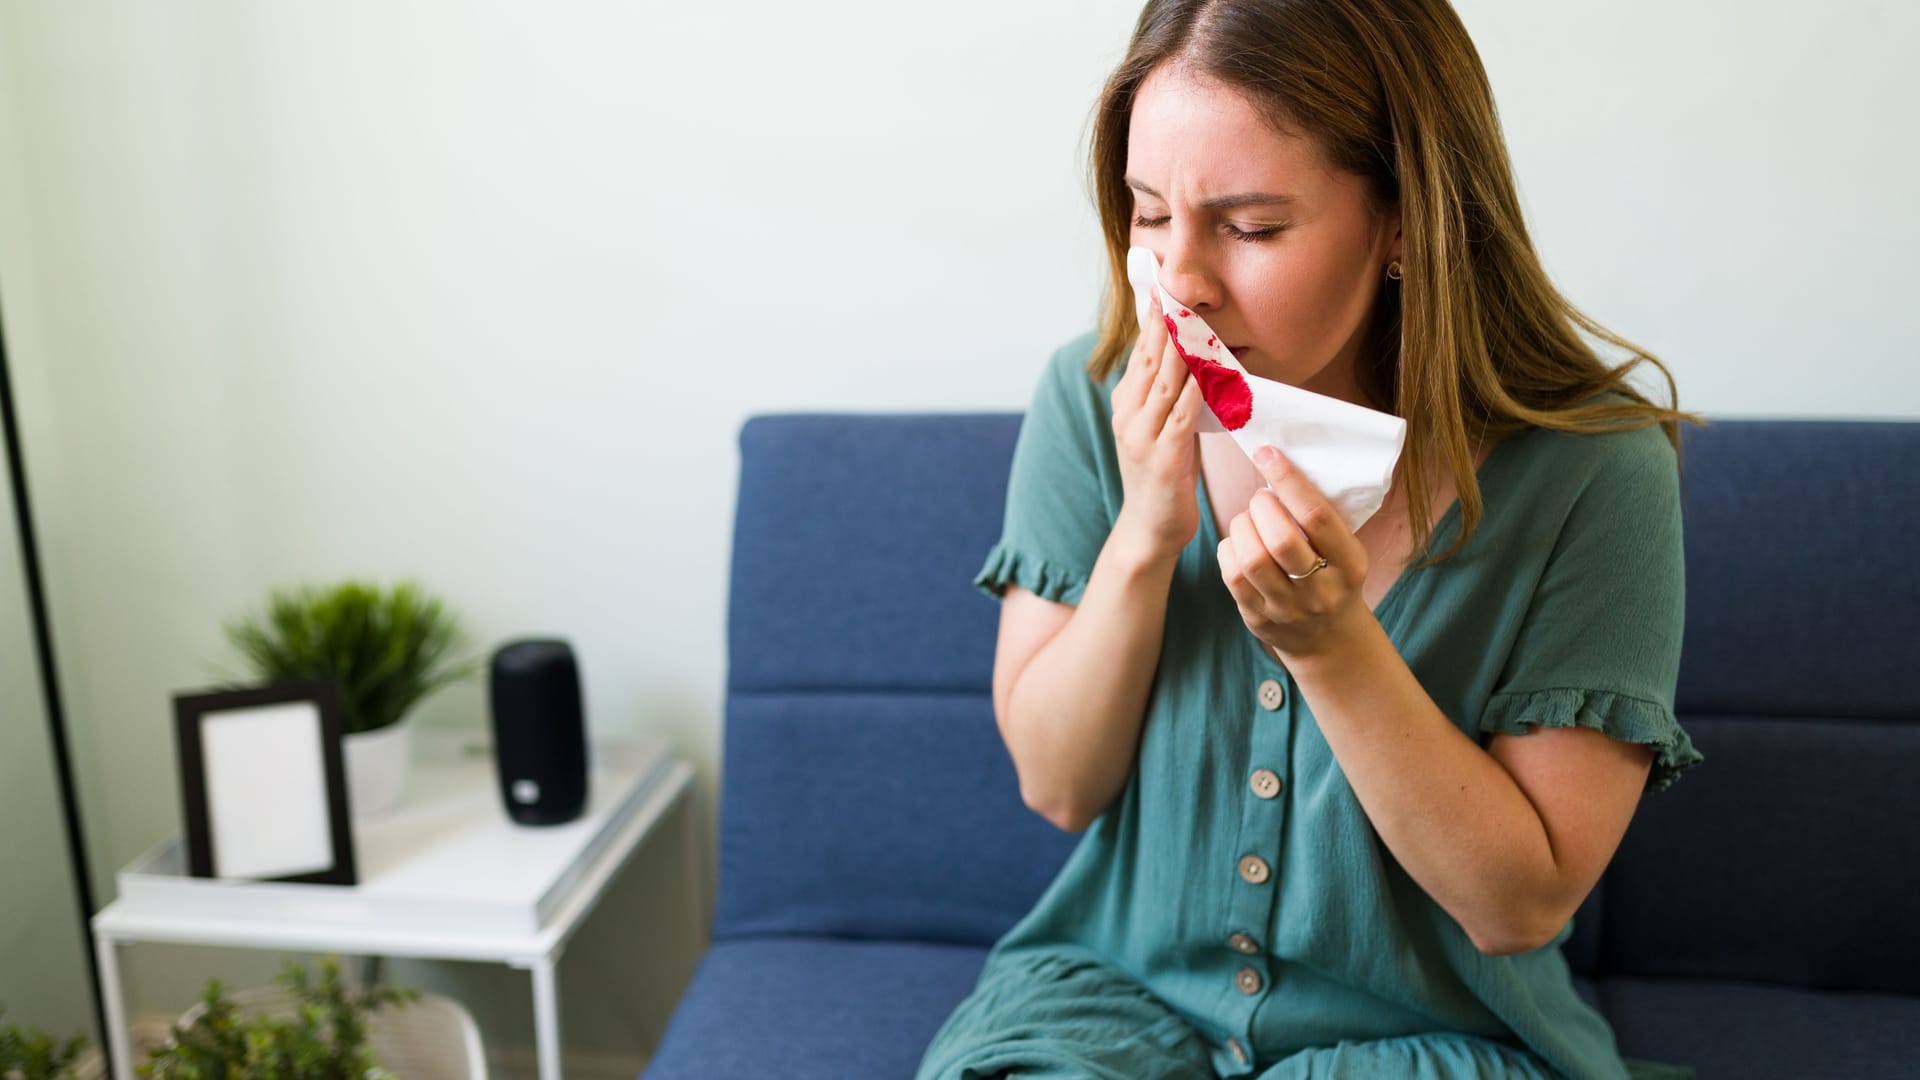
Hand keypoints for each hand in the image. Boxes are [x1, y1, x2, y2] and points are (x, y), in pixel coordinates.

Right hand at [1109, 292, 1206, 566]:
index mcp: (1126, 403)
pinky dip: (1195, 388)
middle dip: (1165, 320)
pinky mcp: (1163, 456)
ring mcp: (1143, 435)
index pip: (1141, 350)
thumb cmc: (1161, 479)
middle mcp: (1128, 414)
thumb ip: (1167, 394)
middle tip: (1178, 284)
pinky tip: (1208, 368)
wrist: (1148, 530)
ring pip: (1165, 379)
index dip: (1153, 317)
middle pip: (1150, 357)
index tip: (1164, 284)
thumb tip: (1189, 357)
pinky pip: (1182, 413)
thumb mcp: (1156, 429)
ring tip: (1195, 315)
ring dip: (1181, 346)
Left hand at [1219, 445, 1372, 659]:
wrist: (1330, 641)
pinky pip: (1232, 576)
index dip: (1288, 480)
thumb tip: (1281, 467)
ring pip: (1251, 559)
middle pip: (1280, 540)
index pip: (1317, 517)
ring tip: (1248, 519)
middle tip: (1260, 498)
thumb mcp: (1346, 551)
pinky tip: (1238, 543)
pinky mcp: (1258, 619)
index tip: (1268, 454)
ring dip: (1242, 527)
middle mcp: (1321, 590)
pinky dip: (1228, 549)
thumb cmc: (1335, 579)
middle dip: (1261, 507)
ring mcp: (1288, 609)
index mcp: (1350, 564)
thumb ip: (1322, 520)